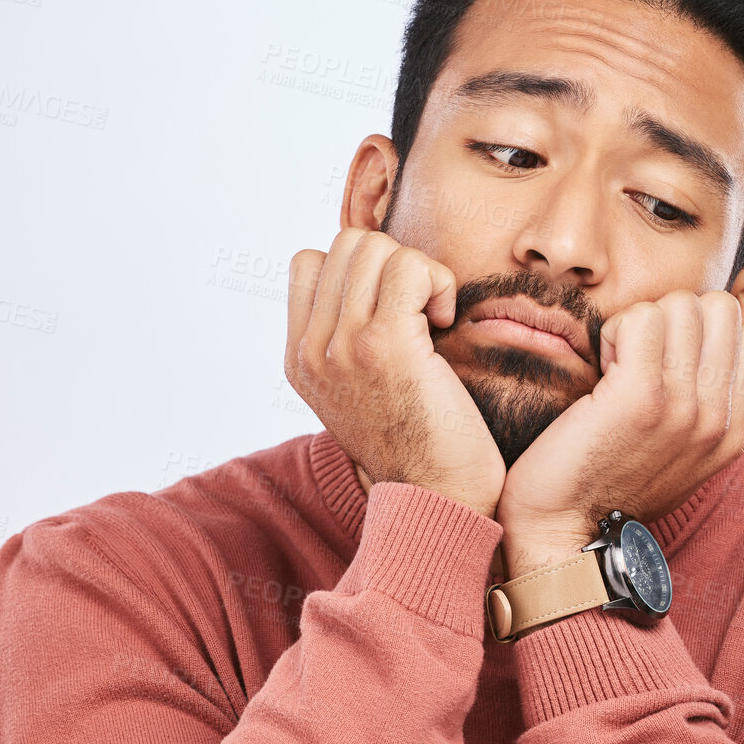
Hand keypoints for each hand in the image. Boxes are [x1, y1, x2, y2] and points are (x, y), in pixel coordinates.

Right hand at [285, 228, 505, 516]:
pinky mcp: (385, 345)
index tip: (394, 310)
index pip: (310, 262)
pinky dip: (437, 282)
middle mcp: (311, 349)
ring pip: (374, 246)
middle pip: (346, 244)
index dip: (362, 270)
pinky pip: (409, 268)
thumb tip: (370, 284)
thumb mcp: (359, 393)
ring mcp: (342, 345)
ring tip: (431, 317)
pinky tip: (443, 322)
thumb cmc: (419, 444)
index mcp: (299, 358)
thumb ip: (347, 343)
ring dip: (418, 271)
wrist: (436, 499)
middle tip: (420, 310)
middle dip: (396, 263)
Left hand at [495, 289, 743, 575]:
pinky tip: (601, 367)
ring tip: (619, 364)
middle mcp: (718, 419)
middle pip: (721, 309)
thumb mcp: (678, 451)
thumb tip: (708, 341)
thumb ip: (705, 404)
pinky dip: (616, 330)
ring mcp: (686, 407)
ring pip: (682, 304)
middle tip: (641, 357)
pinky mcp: (641, 396)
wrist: (563, 535)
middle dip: (676, 317)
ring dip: (643, 322)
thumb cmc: (606, 484)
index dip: (705, 332)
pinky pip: (642, 318)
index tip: (668, 363)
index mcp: (733, 432)